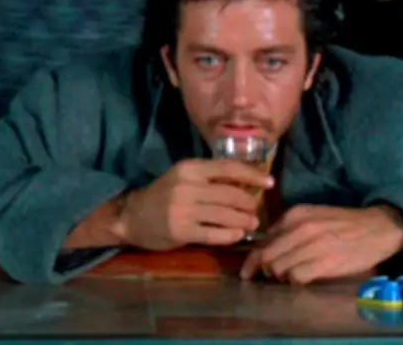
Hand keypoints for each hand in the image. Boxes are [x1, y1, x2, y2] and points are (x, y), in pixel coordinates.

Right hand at [113, 159, 274, 250]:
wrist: (133, 217)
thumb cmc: (164, 195)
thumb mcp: (185, 177)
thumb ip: (210, 178)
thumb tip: (248, 182)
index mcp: (190, 168)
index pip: (228, 168)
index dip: (252, 175)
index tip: (269, 182)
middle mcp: (187, 186)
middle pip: (231, 194)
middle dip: (249, 204)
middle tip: (256, 210)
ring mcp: (183, 209)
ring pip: (225, 215)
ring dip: (244, 221)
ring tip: (251, 224)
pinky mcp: (181, 230)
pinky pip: (214, 233)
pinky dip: (230, 235)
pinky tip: (237, 235)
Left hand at [240, 204, 402, 284]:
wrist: (377, 227)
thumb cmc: (344, 223)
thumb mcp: (313, 216)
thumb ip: (289, 228)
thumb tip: (266, 246)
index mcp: (295, 214)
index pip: (263, 240)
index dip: (253, 259)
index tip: (249, 271)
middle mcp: (300, 228)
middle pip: (266, 256)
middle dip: (263, 271)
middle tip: (268, 278)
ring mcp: (312, 245)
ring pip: (278, 268)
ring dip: (280, 277)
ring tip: (290, 277)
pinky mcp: (325, 262)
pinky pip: (296, 277)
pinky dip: (295, 282)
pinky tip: (303, 280)